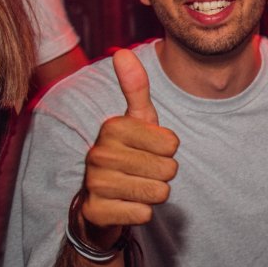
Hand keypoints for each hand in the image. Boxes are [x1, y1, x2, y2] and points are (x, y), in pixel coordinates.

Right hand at [78, 49, 179, 246]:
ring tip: (135, 187)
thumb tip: (122, 52)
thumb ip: (135, 88)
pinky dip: (141, 212)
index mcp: (113, 127)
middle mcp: (99, 153)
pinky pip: (143, 214)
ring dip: (154, 193)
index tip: (150, 151)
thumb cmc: (127, 154)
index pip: (172, 144)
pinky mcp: (97, 212)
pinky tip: (126, 204)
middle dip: (164, 174)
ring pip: (158, 192)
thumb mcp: (136, 121)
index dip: (168, 151)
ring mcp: (95, 183)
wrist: (99, 201)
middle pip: (168, 169)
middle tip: (143, 172)